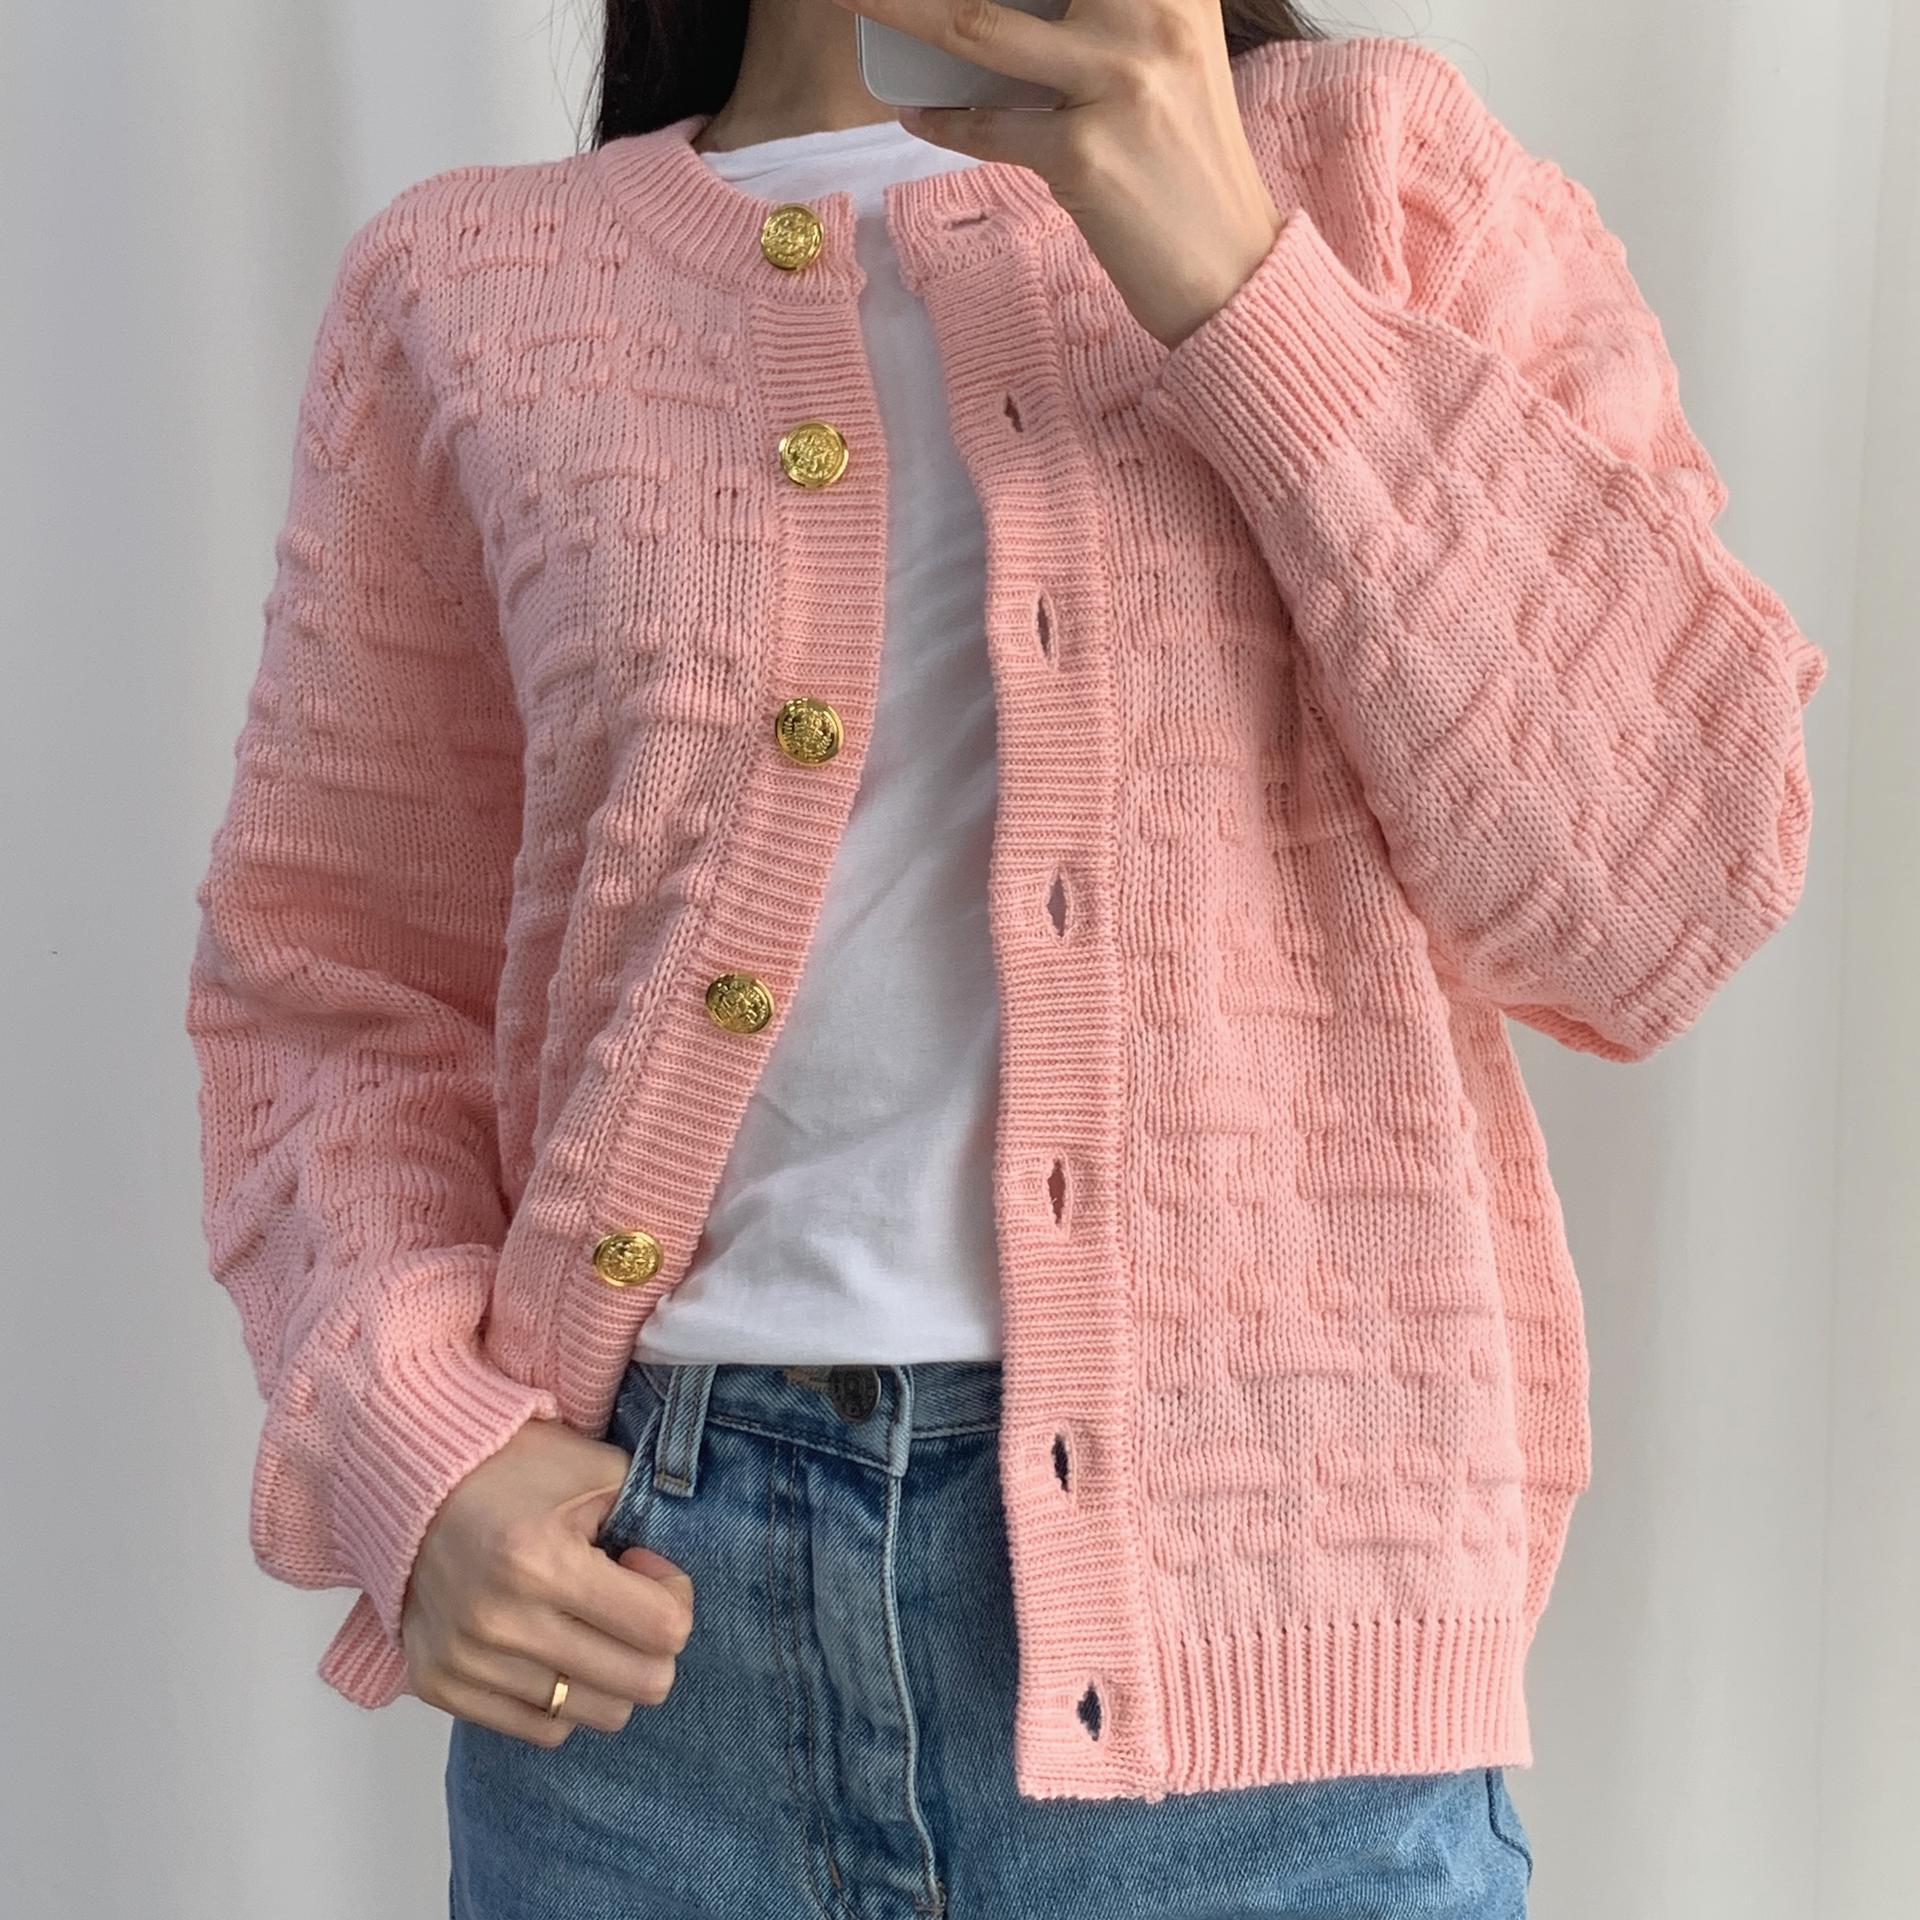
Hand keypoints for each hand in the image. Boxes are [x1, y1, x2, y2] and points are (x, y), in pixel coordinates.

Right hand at [398, 1414, 694, 1746]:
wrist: (412, 1481)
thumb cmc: (514, 1468)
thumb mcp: (594, 1469)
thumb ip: (647, 1519)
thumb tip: (669, 1591)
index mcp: (541, 1561)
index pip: (663, 1629)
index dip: (675, 1596)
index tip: (646, 1566)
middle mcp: (500, 1623)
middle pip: (641, 1684)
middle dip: (655, 1642)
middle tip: (627, 1601)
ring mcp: (467, 1663)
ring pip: (598, 1714)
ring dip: (611, 1671)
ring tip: (587, 1621)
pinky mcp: (442, 1688)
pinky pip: (544, 1730)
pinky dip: (564, 1696)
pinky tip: (553, 1646)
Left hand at [830, 0, 1289, 345]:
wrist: (1230, 269)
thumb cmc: (1189, 165)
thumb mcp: (1170, 58)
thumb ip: (1109, 12)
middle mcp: (1154, 16)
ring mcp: (1118, 85)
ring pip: (978, 29)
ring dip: (900, 11)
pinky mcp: (1085, 156)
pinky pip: (987, 128)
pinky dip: (944, 122)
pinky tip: (919, 113)